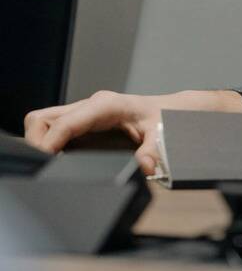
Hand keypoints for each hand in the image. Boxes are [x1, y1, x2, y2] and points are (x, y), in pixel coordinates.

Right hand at [24, 89, 241, 174]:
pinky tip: (55, 156)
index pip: (65, 123)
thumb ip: (155, 150)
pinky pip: (55, 125)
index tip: (47, 161)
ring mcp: (86, 110)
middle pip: (44, 118)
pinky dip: (48, 139)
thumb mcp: (163, 134)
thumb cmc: (167, 118)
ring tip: (46, 162)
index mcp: (106, 105)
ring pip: (45, 120)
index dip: (50, 142)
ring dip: (40, 139)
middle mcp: (92, 104)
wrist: (175, 111)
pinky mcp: (84, 118)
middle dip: (37, 140)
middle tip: (42, 164)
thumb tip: (146, 166)